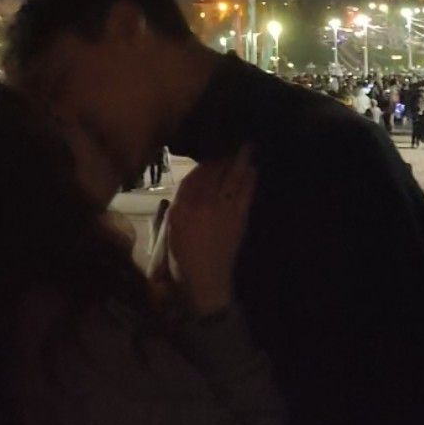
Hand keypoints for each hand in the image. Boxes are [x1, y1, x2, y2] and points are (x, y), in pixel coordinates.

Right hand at [167, 147, 255, 315]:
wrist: (205, 282)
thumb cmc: (182, 260)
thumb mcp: (170, 232)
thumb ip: (172, 210)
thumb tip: (180, 194)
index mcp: (181, 207)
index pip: (193, 177)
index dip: (203, 164)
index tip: (209, 154)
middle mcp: (201, 204)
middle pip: (213, 173)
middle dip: (223, 157)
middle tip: (232, 142)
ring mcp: (222, 210)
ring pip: (231, 179)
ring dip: (239, 162)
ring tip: (246, 148)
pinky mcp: (238, 219)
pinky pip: (244, 194)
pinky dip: (249, 180)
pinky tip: (253, 170)